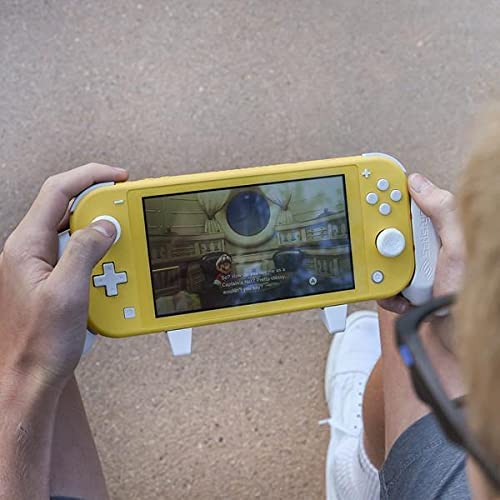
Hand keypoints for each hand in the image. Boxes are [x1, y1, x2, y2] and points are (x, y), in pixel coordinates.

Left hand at [0, 163, 127, 392]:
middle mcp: (31, 250)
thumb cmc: (38, 344)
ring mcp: (42, 265)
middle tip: (128, 211)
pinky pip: (80, 256)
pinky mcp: (54, 280)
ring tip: (123, 244)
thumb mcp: (67, 292)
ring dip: (103, 234)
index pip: (58, 192)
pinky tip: (112, 270)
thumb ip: (86, 251)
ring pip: (77, 232)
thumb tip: (107, 225)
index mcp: (26, 246)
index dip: (90, 177)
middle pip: (69, 208)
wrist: (29, 379)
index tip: (119, 178)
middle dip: (101, 206)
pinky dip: (101, 256)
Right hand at [378, 173, 464, 313]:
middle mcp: (425, 245)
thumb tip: (419, 183)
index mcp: (440, 230)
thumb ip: (443, 213)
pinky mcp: (401, 284)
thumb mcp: (459, 249)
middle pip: (387, 229)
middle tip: (386, 250)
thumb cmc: (467, 298)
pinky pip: (379, 279)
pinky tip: (400, 297)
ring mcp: (412, 266)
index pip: (408, 202)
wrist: (460, 341)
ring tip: (399, 282)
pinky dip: (383, 290)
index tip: (365, 182)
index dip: (386, 193)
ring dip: (381, 270)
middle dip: (379, 240)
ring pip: (379, 256)